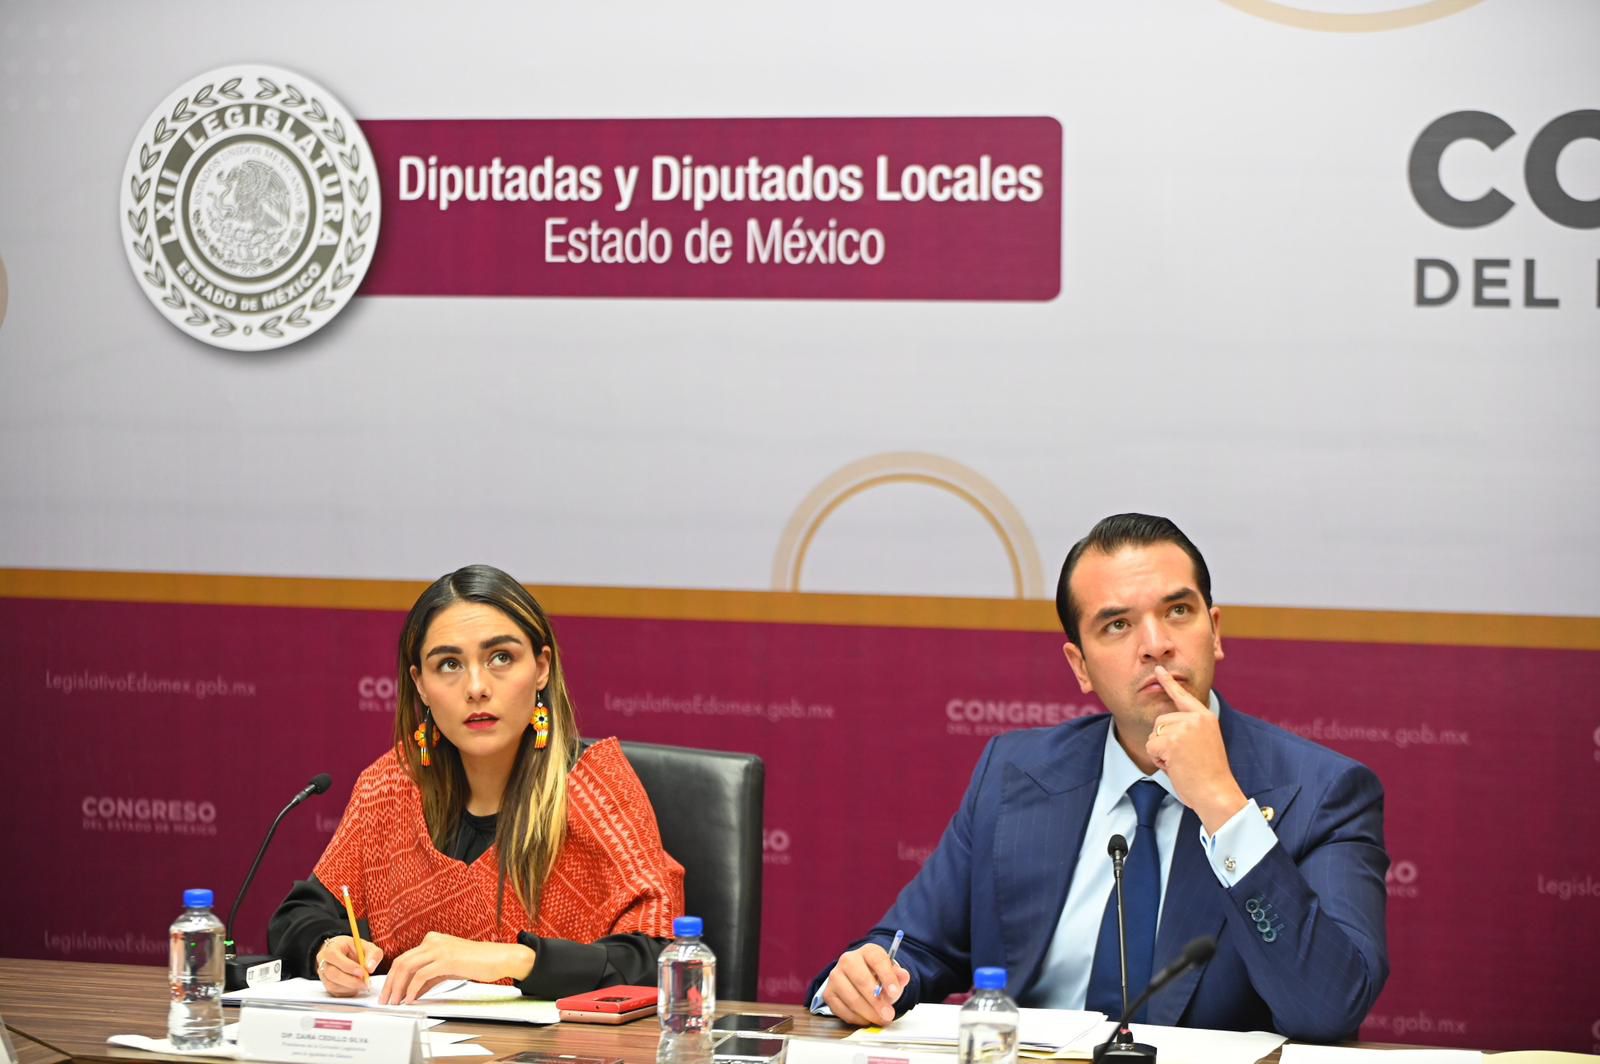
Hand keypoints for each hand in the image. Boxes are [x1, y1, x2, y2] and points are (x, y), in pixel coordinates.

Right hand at [315, 935, 383, 996]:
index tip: (362, 972)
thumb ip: (372, 955)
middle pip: (332, 973)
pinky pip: (334, 992)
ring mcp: (323, 974)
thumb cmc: (355, 949)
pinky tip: (356, 987)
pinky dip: (347, 992)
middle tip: (364, 982)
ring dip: (349, 987)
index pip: (334, 956)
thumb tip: (370, 968)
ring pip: (332, 985)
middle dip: (350, 980)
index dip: (347, 966)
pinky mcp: (326, 985)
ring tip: (363, 984)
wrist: (346, 954)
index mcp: (331, 948)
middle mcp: (323, 961)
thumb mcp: (368, 947)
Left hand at [379, 931, 535, 1004]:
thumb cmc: (477, 962)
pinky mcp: (446, 959)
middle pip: (401, 961)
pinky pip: (422, 975)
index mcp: (432, 940)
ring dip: (398, 987)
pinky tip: (411, 998)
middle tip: (385, 1000)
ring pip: (407, 967)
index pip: (404, 958)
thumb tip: (413, 991)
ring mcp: (439, 948)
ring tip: (395, 1002)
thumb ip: (430, 976)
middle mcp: (432, 941)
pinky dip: (413, 989)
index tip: (389, 992)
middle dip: (390, 983)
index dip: (393, 977)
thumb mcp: (448, 968)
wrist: (498, 958)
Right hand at [821, 942, 909, 1026]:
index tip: (894, 992)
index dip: (887, 977)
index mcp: (867, 951)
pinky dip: (857, 1018)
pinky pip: (842, 1010)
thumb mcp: (891, 973)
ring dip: (868, 1013)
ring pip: (851, 998)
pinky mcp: (828, 993)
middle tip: (889, 1014)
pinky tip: (867, 1019)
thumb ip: (898, 976)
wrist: (860, 978)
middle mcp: (848, 960)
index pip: (877, 960)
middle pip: (861, 980)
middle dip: (876, 1001)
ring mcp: (835, 976)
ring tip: (880, 1019)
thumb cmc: (877, 976)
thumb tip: (904, 976)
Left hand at [1147, 665, 1246, 833]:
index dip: (1169, 683)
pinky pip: (1151, 747)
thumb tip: (1165, 722)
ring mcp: (1183, 727)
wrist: (1217, 792)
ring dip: (1162, 752)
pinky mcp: (1171, 740)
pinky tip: (1176, 767)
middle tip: (1184, 758)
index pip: (1183, 696)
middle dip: (1164, 741)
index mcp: (1205, 717)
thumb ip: (1189, 729)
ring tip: (1182, 763)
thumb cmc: (1209, 774)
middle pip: (1160, 721)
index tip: (1158, 670)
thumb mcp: (1204, 743)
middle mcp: (1195, 718)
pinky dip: (1159, 760)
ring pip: (1154, 734)